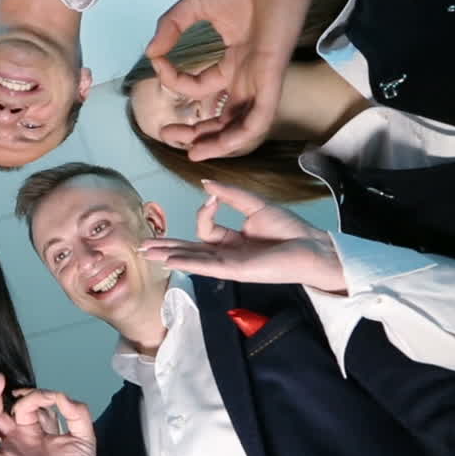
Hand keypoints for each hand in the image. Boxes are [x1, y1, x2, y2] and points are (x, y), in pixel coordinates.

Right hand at [139, 180, 345, 292]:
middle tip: (142, 245)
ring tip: (147, 253)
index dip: (205, 211)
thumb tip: (206, 184)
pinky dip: (188, 261)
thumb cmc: (289, 230)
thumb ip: (231, 196)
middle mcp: (227, 253)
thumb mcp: (256, 206)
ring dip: (169, 255)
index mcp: (232, 240)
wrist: (312, 247)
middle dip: (166, 246)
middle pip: (189, 249)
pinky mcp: (236, 271)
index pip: (205, 227)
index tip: (213, 197)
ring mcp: (229, 264)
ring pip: (192, 259)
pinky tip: (171, 259)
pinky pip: (207, 265)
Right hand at [146, 0, 327, 160]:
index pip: (199, 86)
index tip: (158, 64)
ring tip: (192, 152)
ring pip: (241, 126)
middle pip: (222, 118)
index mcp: (233, 61)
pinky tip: (220, 145)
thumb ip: (171, 28)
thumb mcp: (194, 6)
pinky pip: (260, 117)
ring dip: (217, 143)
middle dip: (196, 132)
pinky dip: (241, 135)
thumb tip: (150, 53)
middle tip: (169, 136)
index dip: (175, 81)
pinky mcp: (272, 76)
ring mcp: (260, 78)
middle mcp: (246, 75)